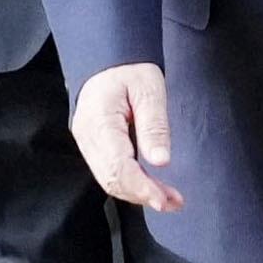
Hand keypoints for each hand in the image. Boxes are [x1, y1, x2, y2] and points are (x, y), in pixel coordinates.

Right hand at [71, 62, 183, 212]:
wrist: (107, 59)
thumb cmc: (129, 69)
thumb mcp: (149, 89)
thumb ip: (153, 125)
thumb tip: (160, 161)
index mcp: (99, 122)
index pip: (118, 166)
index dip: (141, 187)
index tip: (163, 199)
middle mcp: (87, 137)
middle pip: (111, 178)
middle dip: (142, 195)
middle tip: (174, 202)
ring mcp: (88, 143)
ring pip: (109, 179)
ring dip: (137, 193)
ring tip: (168, 200)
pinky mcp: (94, 145)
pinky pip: (109, 171)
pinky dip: (130, 183)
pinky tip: (150, 187)